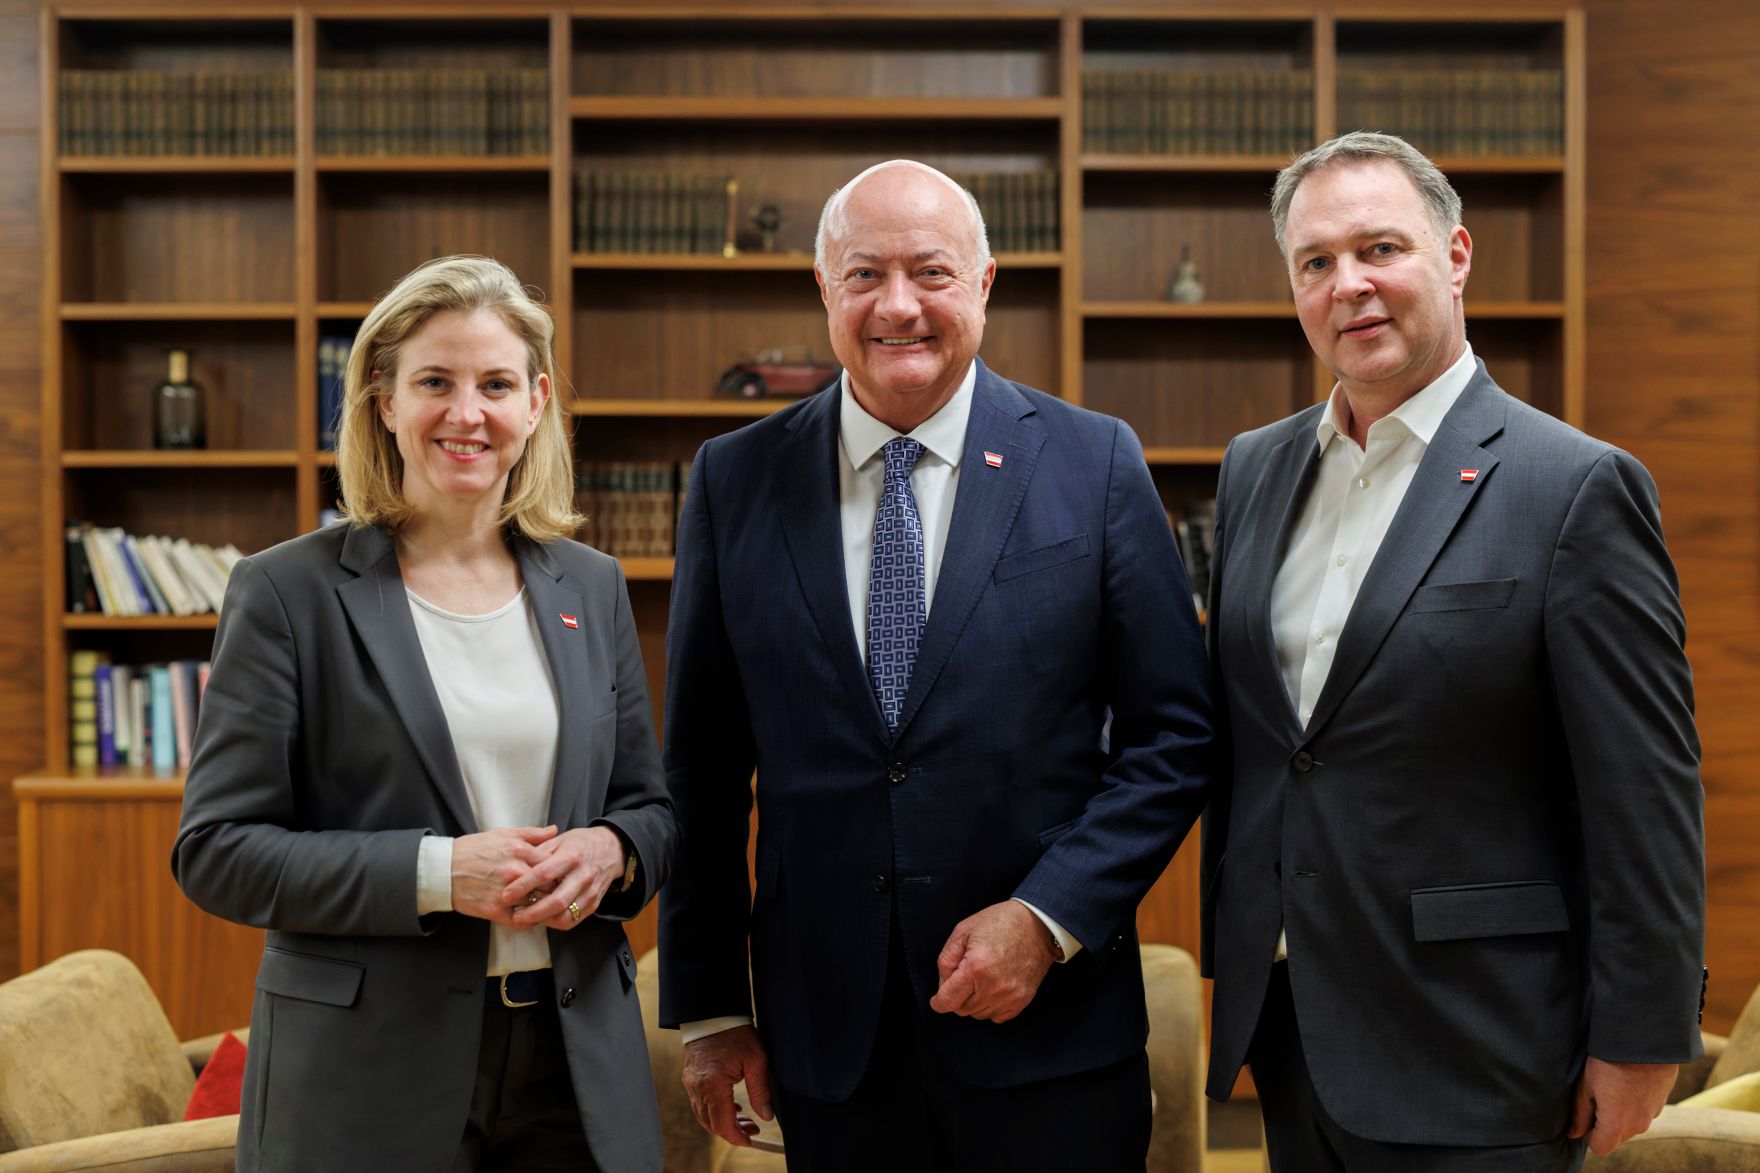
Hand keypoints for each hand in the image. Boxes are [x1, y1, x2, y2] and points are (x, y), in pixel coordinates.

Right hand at [450, 826, 557, 923]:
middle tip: (563, 893)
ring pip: (538, 905)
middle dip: (558, 891)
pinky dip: (529, 921)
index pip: (554, 864)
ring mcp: (505, 893)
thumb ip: (532, 834)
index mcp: (520, 851)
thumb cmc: (474, 849)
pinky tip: (531, 917)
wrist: (444, 869)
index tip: (565, 875)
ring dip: (545, 908)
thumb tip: (555, 830)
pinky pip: (521, 922)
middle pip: (550, 886)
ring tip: (551, 908)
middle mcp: (515, 872)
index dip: (562, 871)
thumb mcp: (503, 834)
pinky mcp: (494, 911)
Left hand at [505, 826, 625, 930]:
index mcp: (572, 856)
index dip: (524, 885)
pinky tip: (542, 918)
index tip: (507, 894)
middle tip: (516, 915)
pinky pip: (572, 921)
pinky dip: (554, 922)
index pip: (545, 873)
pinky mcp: (594, 904)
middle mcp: (584, 875)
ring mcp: (590, 892)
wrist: (612, 850)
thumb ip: (538, 854)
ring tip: (527, 918)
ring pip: (565, 916)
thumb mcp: (559, 840)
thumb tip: (516, 869)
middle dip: (533, 912)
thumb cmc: (580, 844)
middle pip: (557, 901)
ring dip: (543, 920)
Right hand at [682, 1026, 772, 1146]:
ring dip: (723, 1123)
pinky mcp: (690, 1078)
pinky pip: (700, 1103)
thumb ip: (761, 1091)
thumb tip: (767, 1116)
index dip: (736, 1136)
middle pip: (711, 1123)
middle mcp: (697, 1087)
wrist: (713, 1013)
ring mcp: (691, 1083)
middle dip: (732, 1131)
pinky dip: (715, 1111)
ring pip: (703, 1116)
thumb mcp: (756, 1060)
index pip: (722, 1123)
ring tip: (745, 1120)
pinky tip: (732, 1107)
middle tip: (753, 1129)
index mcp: (713, 1084)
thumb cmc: (736, 1033)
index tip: (750, 1139)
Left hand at [929, 900, 1056, 1022]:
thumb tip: (943, 984)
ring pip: (979, 1014)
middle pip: (962, 1010)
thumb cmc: (1000, 923)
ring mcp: (1010, 996)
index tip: (937, 1000)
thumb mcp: (963, 931)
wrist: (1037, 924)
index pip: (948, 1001)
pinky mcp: (1022, 1000)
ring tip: (980, 980)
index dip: (938, 1002)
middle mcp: (992, 987)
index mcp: (975, 968)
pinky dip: (991, 1007)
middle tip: (963, 978)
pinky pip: (997, 1016)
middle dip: (957, 997)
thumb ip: (946, 959)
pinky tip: (993, 988)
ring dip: (974, 1002)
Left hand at [1569, 1056, 1677, 1155]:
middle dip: (1605, 1124)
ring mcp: (1652, 1115)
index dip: (1589, 1134)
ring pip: (1631, 1124)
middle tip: (1597, 1095)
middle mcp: (1638, 1126)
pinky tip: (1627, 1082)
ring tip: (1613, 1085)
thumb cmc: (1610, 1062)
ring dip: (1621, 1113)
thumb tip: (1574, 1133)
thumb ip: (1580, 1114)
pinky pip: (1643, 1111)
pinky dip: (1635, 1103)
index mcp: (1616, 1125)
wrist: (1644, 1041)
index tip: (1585, 1115)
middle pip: (1616, 1137)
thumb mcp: (1586, 1085)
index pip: (1601, 1148)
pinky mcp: (1662, 1103)